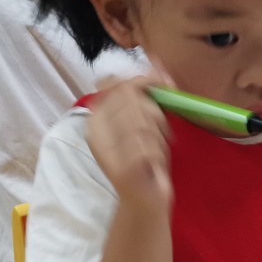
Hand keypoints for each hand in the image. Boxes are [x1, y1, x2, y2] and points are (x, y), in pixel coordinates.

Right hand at [85, 71, 174, 210]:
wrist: (143, 200)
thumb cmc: (146, 158)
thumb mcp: (145, 121)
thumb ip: (145, 93)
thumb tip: (156, 62)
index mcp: (96, 116)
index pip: (120, 82)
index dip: (146, 80)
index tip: (166, 87)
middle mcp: (94, 129)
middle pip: (133, 98)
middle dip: (155, 113)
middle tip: (161, 133)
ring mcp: (105, 148)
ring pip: (142, 121)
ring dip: (158, 136)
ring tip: (155, 151)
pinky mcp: (120, 168)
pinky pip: (147, 147)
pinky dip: (158, 154)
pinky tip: (153, 164)